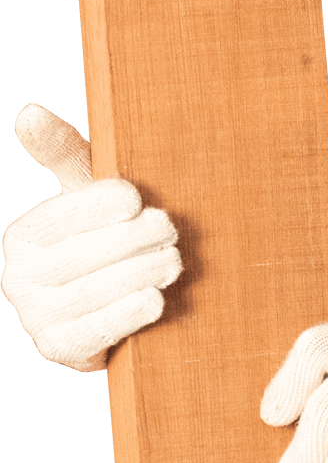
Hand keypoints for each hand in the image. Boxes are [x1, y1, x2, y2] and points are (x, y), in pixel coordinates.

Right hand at [2, 104, 182, 370]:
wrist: (111, 316)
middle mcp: (18, 278)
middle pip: (75, 257)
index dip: (96, 206)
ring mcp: (35, 318)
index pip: (58, 217)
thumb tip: (29, 113)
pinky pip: (93, 332)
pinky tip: (157, 301)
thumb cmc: (105, 245)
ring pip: (87, 293)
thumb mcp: (87, 200)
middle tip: (171, 230)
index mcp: (22, 237)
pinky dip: (127, 315)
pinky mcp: (59, 349)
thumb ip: (67, 157)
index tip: (137, 198)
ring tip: (174, 262)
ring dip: (136, 275)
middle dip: (127, 241)